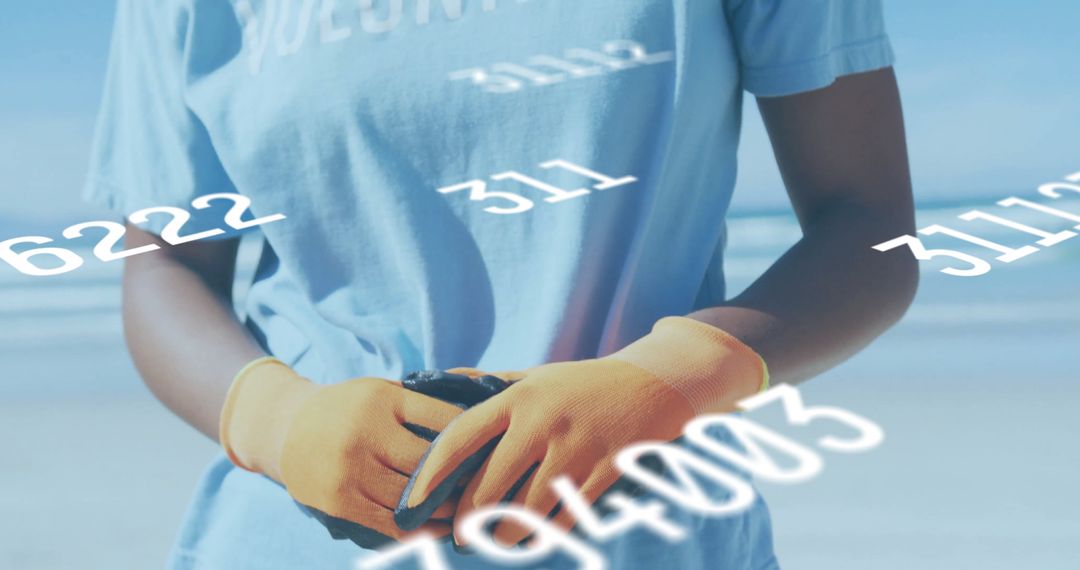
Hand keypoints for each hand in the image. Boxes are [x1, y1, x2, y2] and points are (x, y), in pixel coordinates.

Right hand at [297, 367, 514, 547]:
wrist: (285, 427)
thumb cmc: (351, 408)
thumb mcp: (384, 390)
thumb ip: (425, 400)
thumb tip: (484, 408)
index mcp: (383, 399)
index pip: (444, 421)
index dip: (476, 440)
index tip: (500, 453)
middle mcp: (365, 433)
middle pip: (430, 464)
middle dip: (464, 480)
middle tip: (494, 491)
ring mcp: (350, 469)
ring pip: (412, 498)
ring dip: (445, 511)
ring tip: (472, 515)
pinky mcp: (337, 501)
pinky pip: (387, 523)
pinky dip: (418, 532)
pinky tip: (439, 532)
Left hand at [394, 316, 768, 547]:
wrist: (654, 384)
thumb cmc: (584, 383)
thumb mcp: (536, 374)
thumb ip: (488, 383)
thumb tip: (438, 379)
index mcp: (519, 397)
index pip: (461, 436)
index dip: (431, 474)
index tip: (412, 503)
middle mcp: (544, 421)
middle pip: (490, 485)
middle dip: (467, 520)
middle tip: (458, 536)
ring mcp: (576, 448)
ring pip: (527, 510)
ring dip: (505, 535)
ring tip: (495, 542)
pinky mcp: (605, 471)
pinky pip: (566, 517)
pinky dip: (547, 535)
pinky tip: (534, 540)